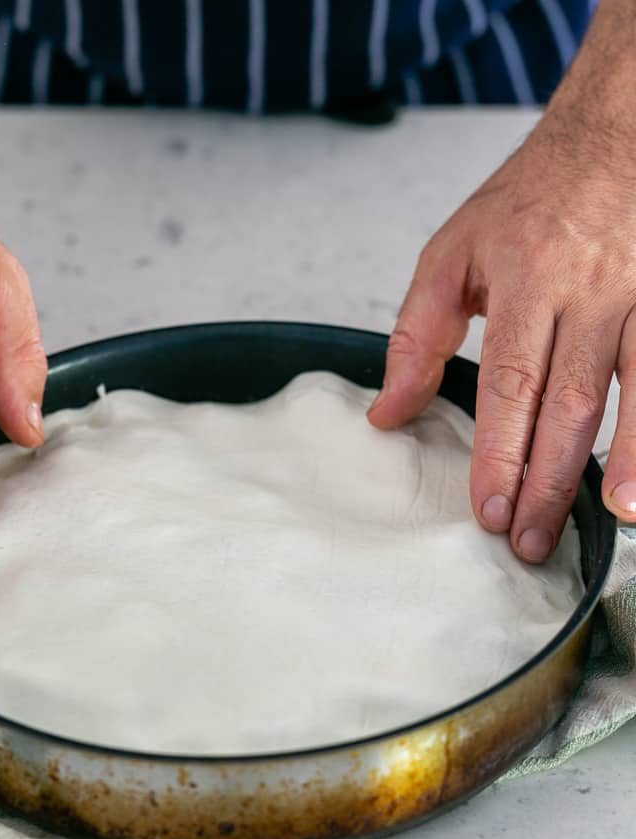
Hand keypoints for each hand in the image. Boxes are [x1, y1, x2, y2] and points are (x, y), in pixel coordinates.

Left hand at [368, 103, 635, 563]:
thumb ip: (417, 337)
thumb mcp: (451, 255)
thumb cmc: (529, 199)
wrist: (613, 135)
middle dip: (549, 482)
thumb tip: (387, 414)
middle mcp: (592, 293)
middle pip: (570, 405)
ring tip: (612, 519)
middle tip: (531, 542)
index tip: (489, 510)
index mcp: (528, 282)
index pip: (511, 386)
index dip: (500, 455)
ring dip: (627, 461)